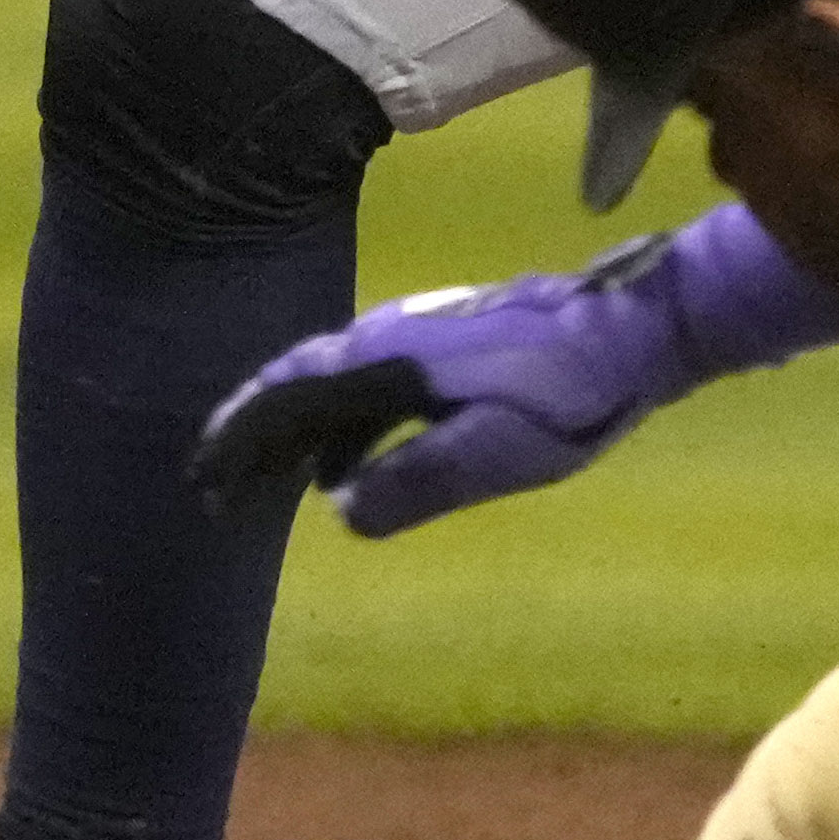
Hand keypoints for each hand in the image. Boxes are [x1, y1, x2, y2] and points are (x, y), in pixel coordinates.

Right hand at [189, 206, 838, 535]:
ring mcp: (412, 333)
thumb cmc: (573, 395)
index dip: (239, 444)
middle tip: (210, 490)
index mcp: (391, 361)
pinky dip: (329, 425)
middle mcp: (388, 336)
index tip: (204, 487)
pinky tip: (339, 467)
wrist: (634, 327)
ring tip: (261, 486)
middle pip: (292, 383)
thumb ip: (420, 481)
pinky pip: (357, 383)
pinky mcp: (438, 342)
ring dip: (285, 433)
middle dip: (247, 437)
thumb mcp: (501, 452)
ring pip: (323, 382)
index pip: (288, 400)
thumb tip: (341, 512)